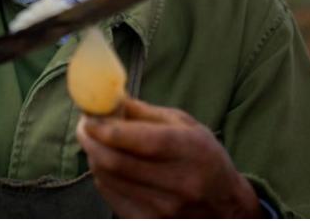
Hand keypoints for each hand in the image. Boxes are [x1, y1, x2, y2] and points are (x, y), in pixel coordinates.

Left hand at [76, 98, 260, 217]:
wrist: (225, 206)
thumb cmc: (203, 157)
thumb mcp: (185, 125)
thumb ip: (144, 113)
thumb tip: (108, 99)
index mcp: (189, 151)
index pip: (139, 141)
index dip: (106, 128)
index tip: (89, 116)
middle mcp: (179, 183)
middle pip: (116, 162)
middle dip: (91, 140)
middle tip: (84, 127)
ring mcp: (164, 209)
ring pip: (108, 179)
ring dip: (94, 157)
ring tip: (95, 143)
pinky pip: (111, 196)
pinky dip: (103, 177)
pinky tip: (107, 165)